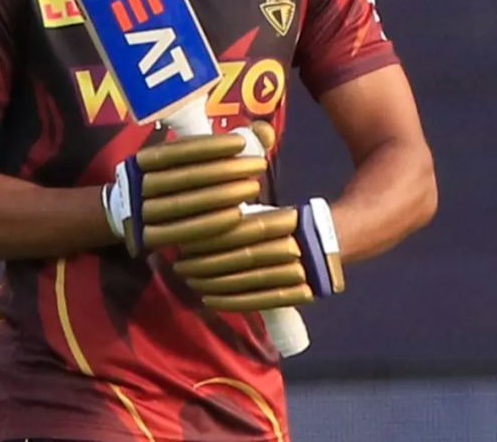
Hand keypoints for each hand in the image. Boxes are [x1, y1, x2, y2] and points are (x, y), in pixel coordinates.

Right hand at [103, 127, 268, 256]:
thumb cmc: (173, 184)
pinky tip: (237, 216)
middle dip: (225, 169)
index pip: (175, 150)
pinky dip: (211, 223)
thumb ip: (222, 147)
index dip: (208, 146)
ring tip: (253, 187)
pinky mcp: (148, 238)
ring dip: (222, 196)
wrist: (133, 217)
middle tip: (258, 164)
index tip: (241, 142)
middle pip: (184, 177)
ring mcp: (140, 213)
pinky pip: (181, 232)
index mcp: (142, 161)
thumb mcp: (186, 162)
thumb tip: (264, 132)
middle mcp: (136, 184)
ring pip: (183, 204)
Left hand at [173, 198, 345, 310]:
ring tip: (190, 282)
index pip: (244, 230)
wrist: (333, 242)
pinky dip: (235, 302)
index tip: (186, 242)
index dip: (214, 238)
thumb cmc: (287, 223)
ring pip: (251, 280)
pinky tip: (210, 300)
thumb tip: (200, 221)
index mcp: (286, 221)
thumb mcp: (269, 211)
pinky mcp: (300, 293)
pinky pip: (264, 300)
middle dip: (209, 262)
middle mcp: (295, 247)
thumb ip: (242, 216)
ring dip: (216, 284)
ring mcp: (300, 273)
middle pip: (245, 256)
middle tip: (179, 265)